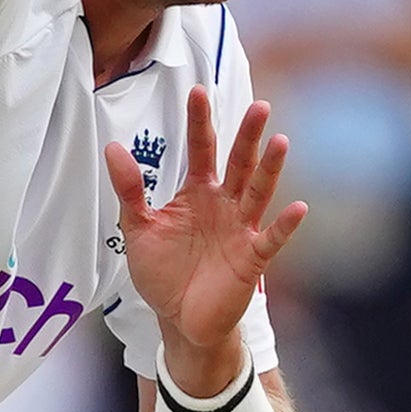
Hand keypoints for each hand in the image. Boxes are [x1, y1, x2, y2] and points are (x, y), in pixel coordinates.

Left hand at [122, 85, 304, 384]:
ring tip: (280, 141)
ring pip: (258, 193)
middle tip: (259, 105)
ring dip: (269, 169)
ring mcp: (241, 229)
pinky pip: (271, 239)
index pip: (201, 150)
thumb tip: (113, 148)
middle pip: (238, 164)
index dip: (199, 123)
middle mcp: (224, 205)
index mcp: (197, 194)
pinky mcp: (252, 259)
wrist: (178, 320)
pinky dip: (284, 225)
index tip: (198, 91)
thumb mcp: (139, 229)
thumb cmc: (163, 273)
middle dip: (247, 136)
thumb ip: (130, 190)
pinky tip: (298, 208)